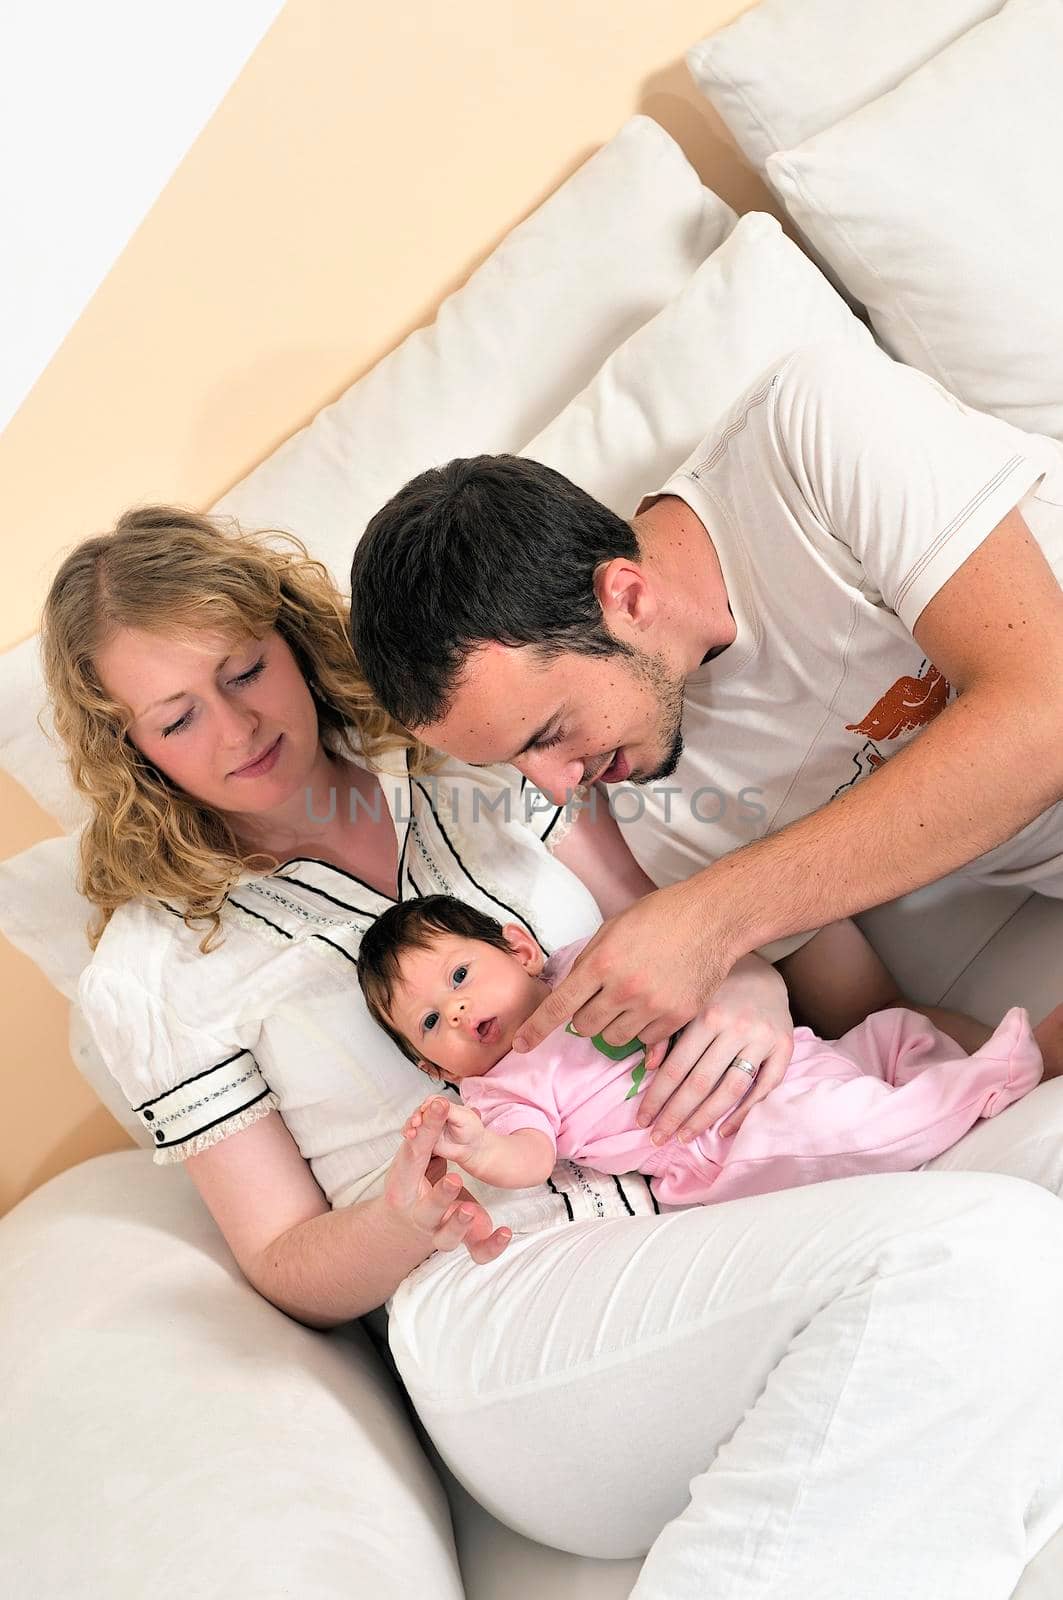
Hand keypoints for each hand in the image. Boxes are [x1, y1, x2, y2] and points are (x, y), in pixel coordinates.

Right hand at [385, 1096, 509, 1264]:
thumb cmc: (414, 1181)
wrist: (405, 1220)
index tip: (438, 1112)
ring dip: (459, 1225)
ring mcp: (438, 1232)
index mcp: (406, 1185)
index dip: (426, 1134)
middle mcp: (421, 1213)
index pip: (414, 1159)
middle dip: (441, 1196)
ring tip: (471, 1209)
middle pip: (428, 1211)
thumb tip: (440, 1104)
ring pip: (446, 1239)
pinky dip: (491, 1247)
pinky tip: (505, 1231)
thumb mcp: (416, 1158)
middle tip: (455, 1179)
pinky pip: (476, 1253)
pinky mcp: (461, 1242)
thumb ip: (427, 1137)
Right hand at [404, 1096, 486, 1168]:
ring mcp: (429, 1126)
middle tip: (417, 1122)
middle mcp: (434, 1115)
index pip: (431, 1101)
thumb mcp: (463, 1117)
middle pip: (420, 1110)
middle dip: (416, 1116)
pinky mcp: (425, 1138)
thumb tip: (438, 1101)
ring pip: (415, 1121)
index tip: (424, 1110)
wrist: (472, 1149)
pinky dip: (410, 1134)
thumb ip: (449, 1109)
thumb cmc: (471, 1130)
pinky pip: (415, 1134)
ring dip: (410, 1125)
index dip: (427, 1105)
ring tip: (412, 1132)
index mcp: (444, 1106)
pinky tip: (410, 1136)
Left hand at [514, 878, 738, 1053]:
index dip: (537, 1029)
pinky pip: (644, 1041)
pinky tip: (653, 1002)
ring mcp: (652, 1006)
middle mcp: (624, 989)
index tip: (521, 1045)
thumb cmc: (660, 916)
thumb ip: (588, 962)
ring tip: (631, 997)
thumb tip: (569, 994)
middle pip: (585, 1028)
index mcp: (602, 962)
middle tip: (601, 997)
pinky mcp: (676, 1017)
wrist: (711, 918)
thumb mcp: (612, 929)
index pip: (559, 1006)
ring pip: (613, 1038)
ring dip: (613, 1024)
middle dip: (585, 1017)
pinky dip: (642, 1028)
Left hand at [634, 953, 794, 1144]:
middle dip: (675, 1115)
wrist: (763, 971)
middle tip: (657, 1138)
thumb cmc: (716, 990)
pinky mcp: (784, 1047)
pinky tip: (724, 1130)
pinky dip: (745, 1113)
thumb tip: (649, 1069)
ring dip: (704, 1119)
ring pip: (731, 1090)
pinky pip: (764, 1088)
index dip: (657, 1097)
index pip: (677, 1068)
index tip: (642, 1120)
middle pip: (701, 1083)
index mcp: (707, 1014)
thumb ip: (666, 1033)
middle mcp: (736, 1028)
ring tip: (684, 1137)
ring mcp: (762, 1039)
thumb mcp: (688, 1001)